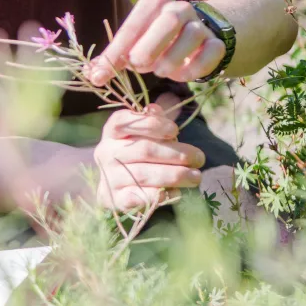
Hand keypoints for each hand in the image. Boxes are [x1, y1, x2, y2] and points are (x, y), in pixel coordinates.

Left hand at [89, 0, 224, 84]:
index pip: (132, 25)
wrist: (198, 35)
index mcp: (153, 4)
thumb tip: (91, 74)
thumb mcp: (133, 45)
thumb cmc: (157, 41)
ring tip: (160, 71)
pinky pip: (212, 52)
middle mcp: (179, 9)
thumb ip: (114, 58)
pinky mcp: (217, 42)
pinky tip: (182, 76)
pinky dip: (196, 68)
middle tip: (138, 66)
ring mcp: (201, 24)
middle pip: (168, 20)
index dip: (115, 52)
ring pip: (192, 35)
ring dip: (172, 58)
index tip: (99, 76)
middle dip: (150, 46)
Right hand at [91, 95, 204, 210]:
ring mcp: (109, 177)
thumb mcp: (143, 132)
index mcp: (112, 131)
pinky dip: (161, 195)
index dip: (151, 124)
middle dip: (176, 153)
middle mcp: (106, 152)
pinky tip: (177, 192)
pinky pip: (140, 197)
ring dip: (175, 175)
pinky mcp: (115, 199)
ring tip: (196, 176)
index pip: (125, 121)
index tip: (175, 130)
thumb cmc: (137, 152)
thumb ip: (154, 119)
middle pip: (143, 149)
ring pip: (144, 174)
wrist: (116, 186)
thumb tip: (161, 106)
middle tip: (199, 158)